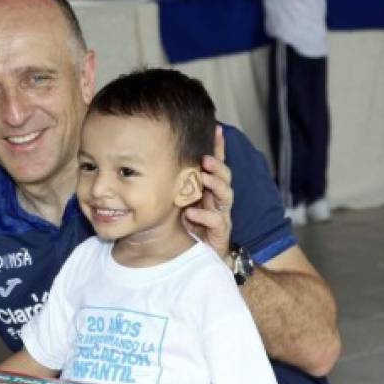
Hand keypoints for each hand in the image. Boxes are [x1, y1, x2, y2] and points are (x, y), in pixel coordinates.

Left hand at [183, 126, 233, 258]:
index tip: (217, 129)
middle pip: (225, 178)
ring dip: (215, 185)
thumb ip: (177, 184)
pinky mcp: (220, 233)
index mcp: (209, 189)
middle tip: (206, 159)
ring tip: (203, 178)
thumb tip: (157, 160)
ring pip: (226, 196)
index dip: (218, 148)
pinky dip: (203, 216)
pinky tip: (190, 213)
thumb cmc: (189, 225)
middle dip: (218, 166)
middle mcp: (217, 200)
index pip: (216, 165)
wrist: (199, 255)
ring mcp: (221, 215)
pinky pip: (217, 222)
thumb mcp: (181, 201)